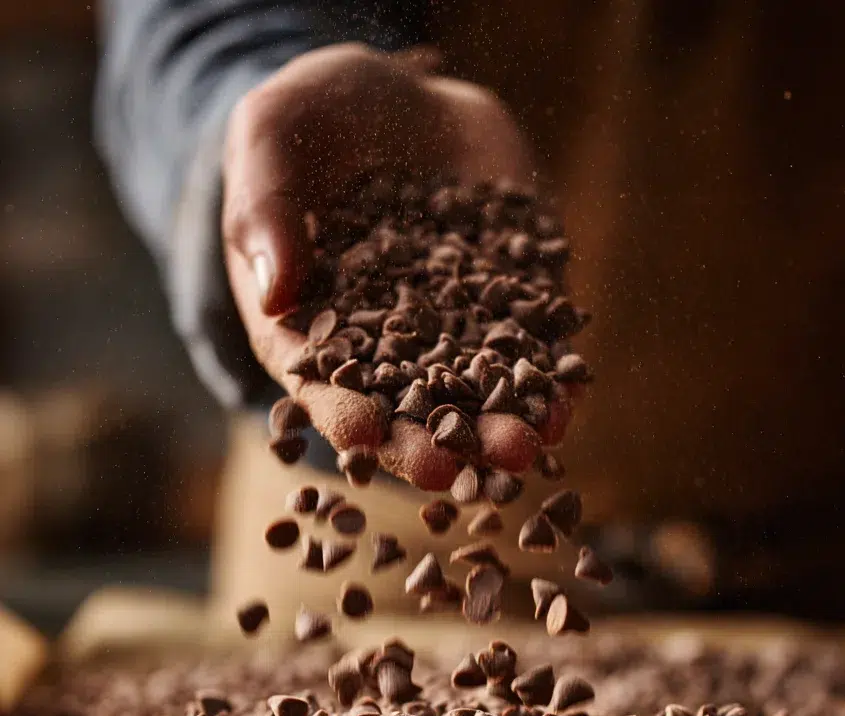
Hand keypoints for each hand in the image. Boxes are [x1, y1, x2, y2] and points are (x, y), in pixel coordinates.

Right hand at [223, 44, 571, 489]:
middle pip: (407, 405)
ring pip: (477, 385)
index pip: (325, 382)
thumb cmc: (308, 122)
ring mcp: (456, 319)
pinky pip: (530, 338)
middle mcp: (388, 338)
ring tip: (525, 448)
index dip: (344, 413)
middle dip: (433, 441)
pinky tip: (565, 398)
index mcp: (315, 322)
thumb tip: (276, 293)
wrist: (393, 98)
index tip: (367, 440)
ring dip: (500, 422)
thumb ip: (264, 209)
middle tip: (457, 475)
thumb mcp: (269, 138)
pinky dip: (546, 372)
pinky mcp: (512, 291)